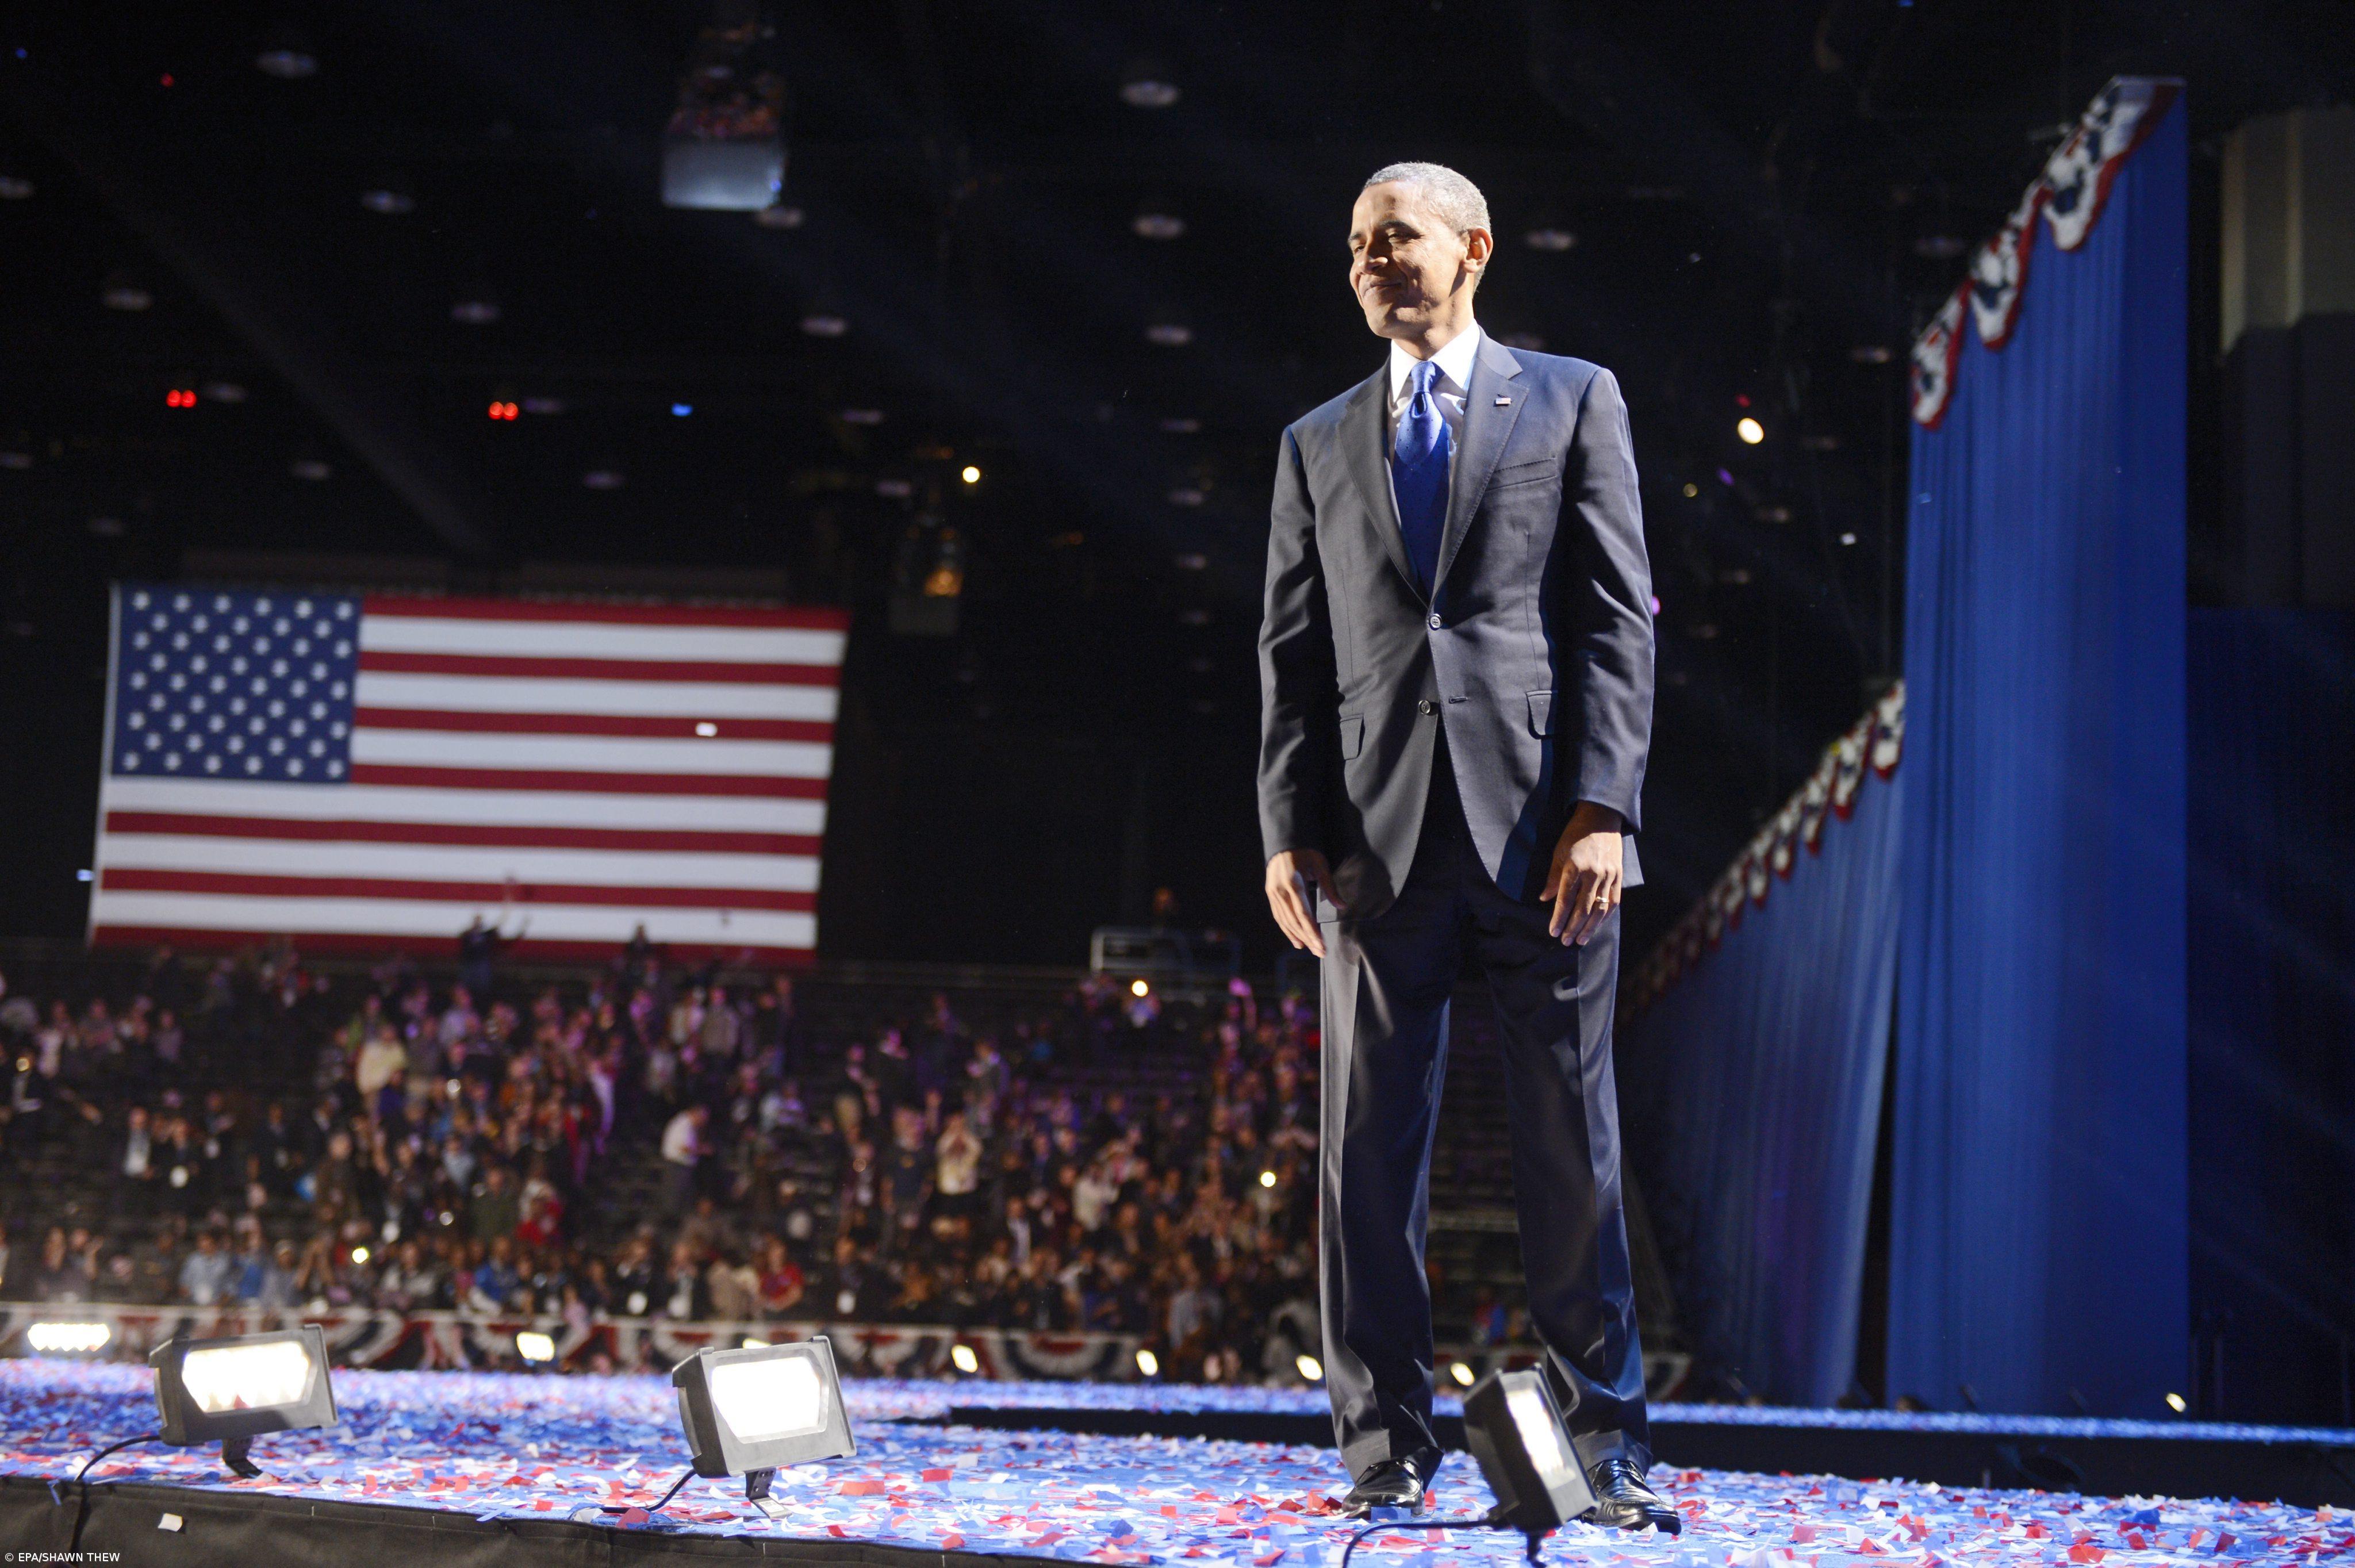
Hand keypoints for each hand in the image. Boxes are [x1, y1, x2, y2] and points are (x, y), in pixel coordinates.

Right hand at [1264, 848, 1344, 957]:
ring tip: (1310, 949)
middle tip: (1320, 952)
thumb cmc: (1305, 853)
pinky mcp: (1270, 895)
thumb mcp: (1320, 865)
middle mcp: (1281, 892)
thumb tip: (1342, 906)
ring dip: (1298, 937)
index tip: (1321, 944)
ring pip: (1285, 921)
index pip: (1303, 914)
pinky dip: (1287, 930)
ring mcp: (1273, 894)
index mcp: (1294, 884)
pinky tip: (1296, 940)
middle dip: (1308, 938)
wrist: (1283, 843)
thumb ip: (1329, 886)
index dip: (1312, 931)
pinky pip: (1278, 916)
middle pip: (1294, 921)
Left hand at [1543, 803, 1624, 946]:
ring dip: (1590, 928)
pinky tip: (1597, 926)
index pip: (1565, 900)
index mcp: (1575, 868)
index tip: (1553, 932)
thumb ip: (1553, 877)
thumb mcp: (1559, 852)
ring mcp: (1608, 876)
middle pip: (1583, 909)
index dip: (1559, 919)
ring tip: (1581, 940)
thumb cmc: (1575, 835)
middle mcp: (1593, 874)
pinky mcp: (1619, 876)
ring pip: (1600, 909)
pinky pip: (1614, 902)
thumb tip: (1545, 899)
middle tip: (1565, 941)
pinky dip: (1605, 916)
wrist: (1601, 818)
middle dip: (1573, 928)